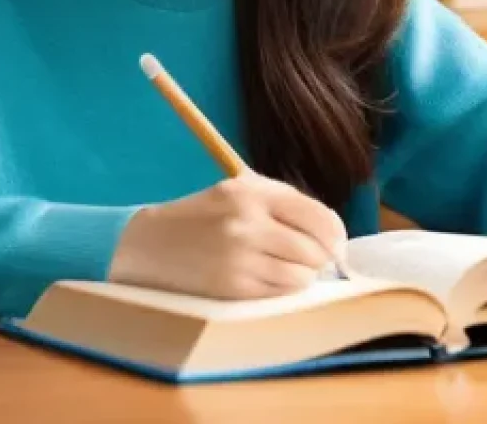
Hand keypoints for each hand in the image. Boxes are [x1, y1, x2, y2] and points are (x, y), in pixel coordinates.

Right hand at [107, 170, 347, 299]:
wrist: (149, 244)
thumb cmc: (201, 216)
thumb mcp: (237, 191)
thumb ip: (282, 203)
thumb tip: (331, 233)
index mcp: (252, 192)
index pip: (318, 216)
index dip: (336, 235)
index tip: (337, 246)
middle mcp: (248, 221)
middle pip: (315, 249)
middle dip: (320, 259)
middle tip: (310, 261)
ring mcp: (240, 256)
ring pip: (302, 275)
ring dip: (302, 277)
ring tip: (284, 269)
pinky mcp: (232, 286)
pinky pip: (280, 293)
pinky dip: (283, 290)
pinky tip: (267, 280)